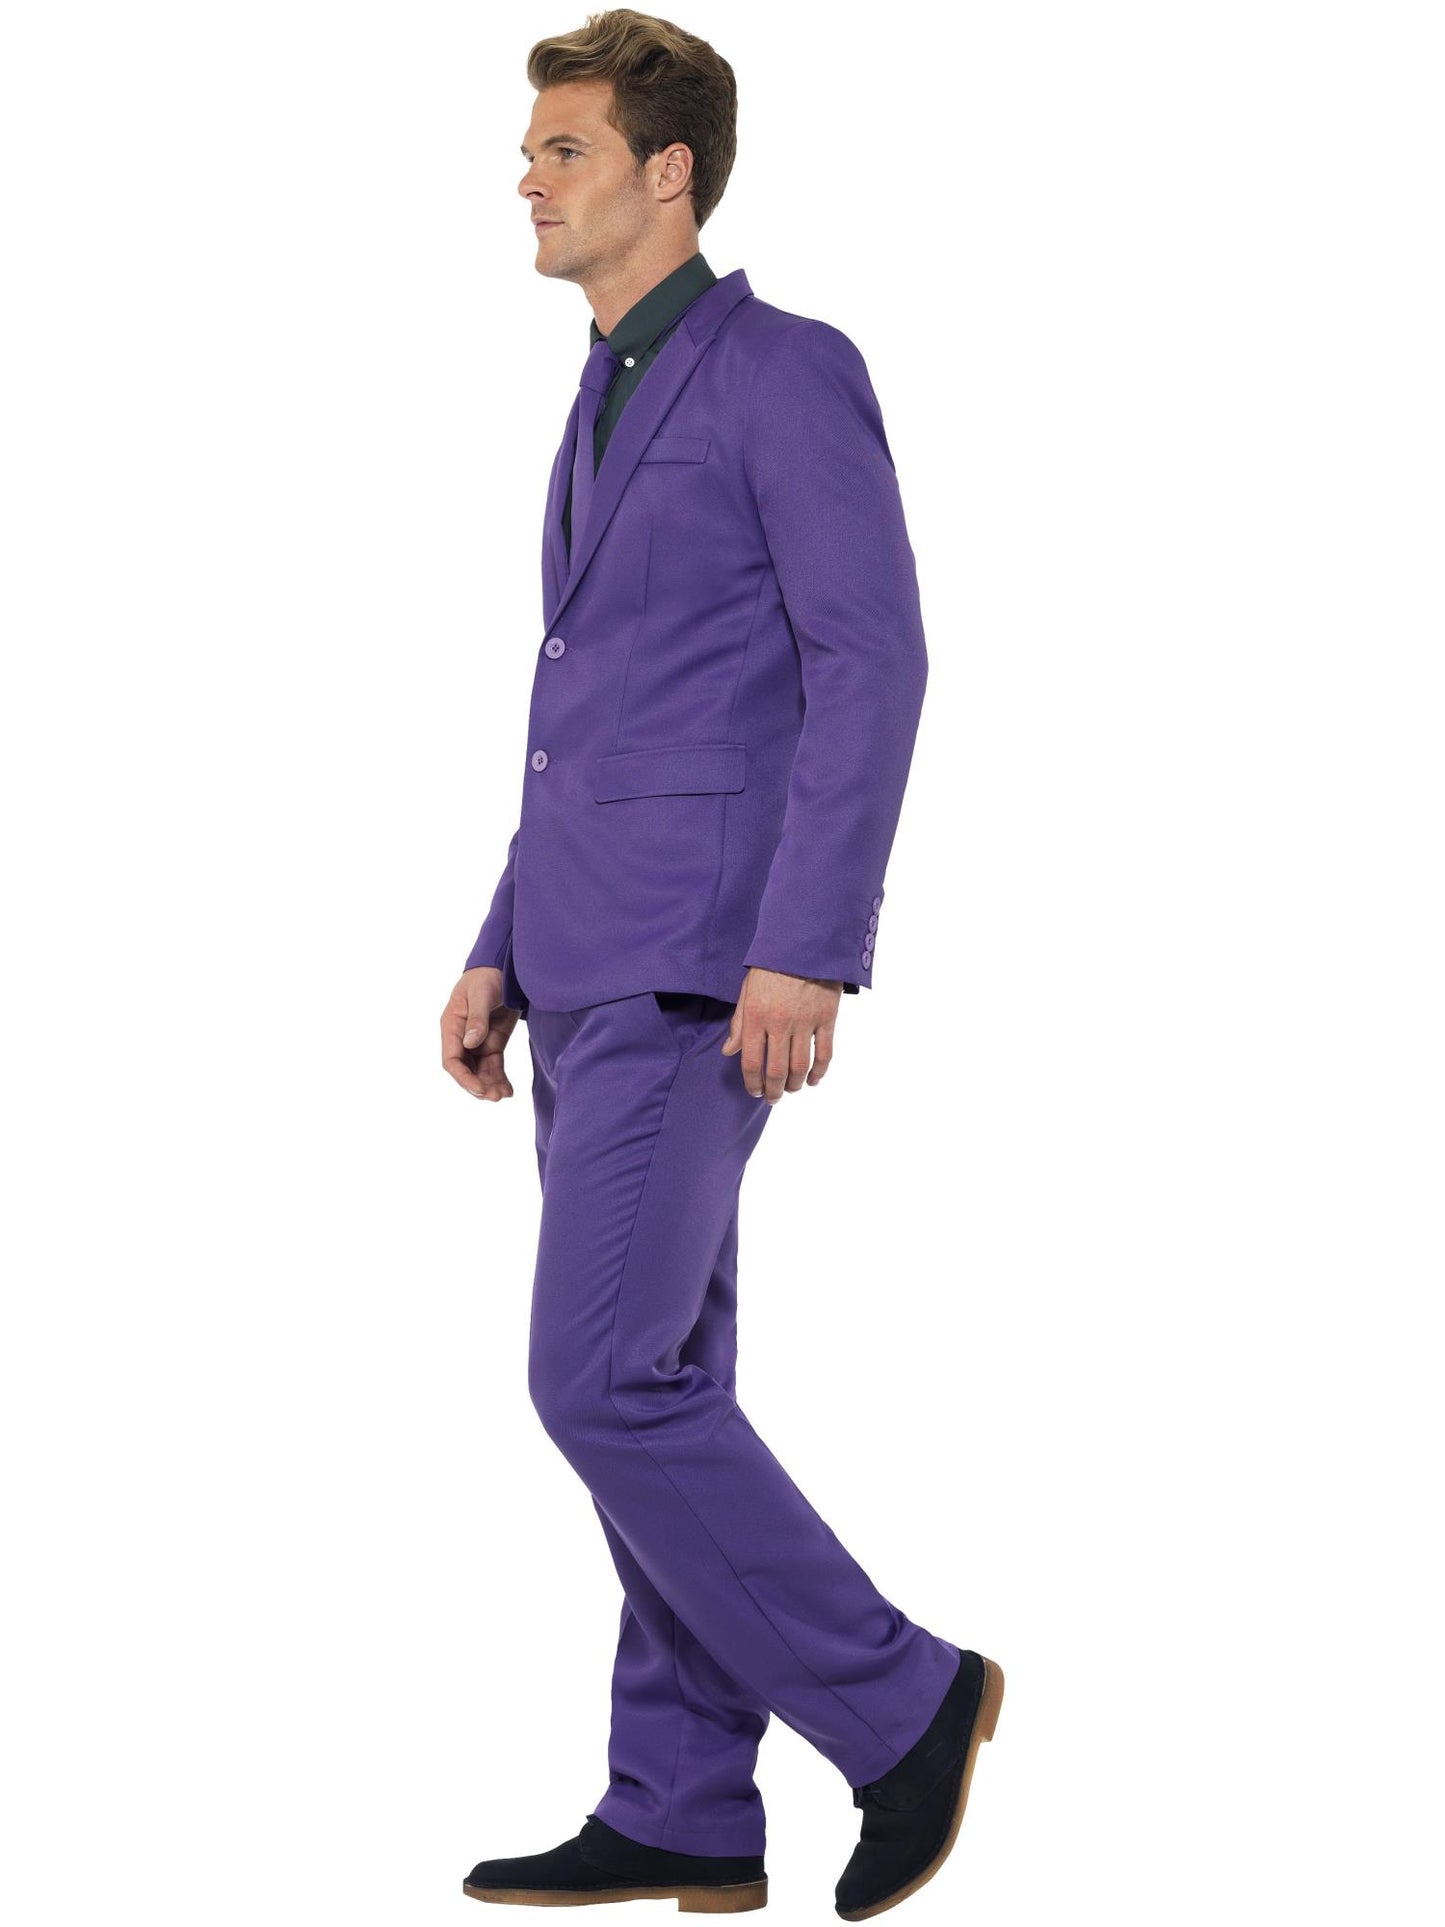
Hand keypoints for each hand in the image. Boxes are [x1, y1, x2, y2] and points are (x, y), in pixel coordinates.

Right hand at [441, 966, 519, 1100]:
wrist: (503, 968)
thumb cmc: (487, 977)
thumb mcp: (481, 994)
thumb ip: (477, 1018)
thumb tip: (470, 1043)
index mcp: (451, 1026)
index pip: (451, 1059)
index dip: (463, 1077)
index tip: (478, 1088)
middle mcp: (461, 1037)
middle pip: (465, 1070)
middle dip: (478, 1085)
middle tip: (495, 1097)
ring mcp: (477, 1042)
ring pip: (480, 1072)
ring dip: (490, 1085)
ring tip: (504, 1096)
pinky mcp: (493, 1043)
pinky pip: (493, 1066)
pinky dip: (499, 1079)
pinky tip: (508, 1091)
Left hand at [721, 966, 841, 1101]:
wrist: (804, 941)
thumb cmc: (771, 965)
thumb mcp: (747, 990)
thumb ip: (739, 1024)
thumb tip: (729, 1052)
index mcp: (756, 1016)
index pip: (752, 1062)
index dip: (752, 1083)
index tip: (754, 1092)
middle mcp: (780, 1023)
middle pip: (776, 1070)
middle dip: (773, 1091)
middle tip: (772, 1098)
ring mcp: (806, 1022)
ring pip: (800, 1066)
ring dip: (795, 1085)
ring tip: (791, 1090)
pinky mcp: (827, 1018)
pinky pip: (824, 1053)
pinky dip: (820, 1071)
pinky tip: (813, 1080)